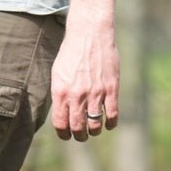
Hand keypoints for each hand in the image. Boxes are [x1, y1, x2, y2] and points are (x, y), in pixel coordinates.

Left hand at [51, 21, 119, 141]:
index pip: (61, 124)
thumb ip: (59, 95)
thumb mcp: (58, 74)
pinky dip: (110, 124)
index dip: (64, 134)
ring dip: (94, 131)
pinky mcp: (111, 88)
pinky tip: (109, 124)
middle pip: (78, 128)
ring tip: (94, 129)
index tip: (67, 135)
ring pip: (95, 125)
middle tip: (81, 136)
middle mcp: (77, 95)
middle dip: (79, 136)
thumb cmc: (71, 53)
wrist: (89, 34)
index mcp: (61, 92)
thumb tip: (63, 114)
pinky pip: (112, 114)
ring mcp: (95, 93)